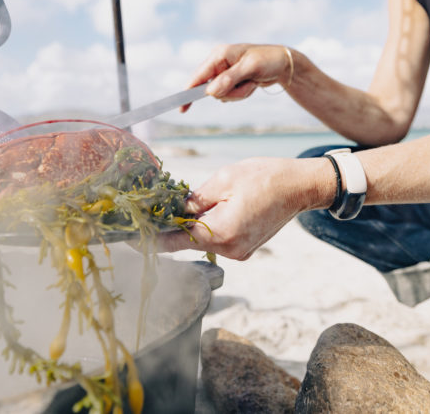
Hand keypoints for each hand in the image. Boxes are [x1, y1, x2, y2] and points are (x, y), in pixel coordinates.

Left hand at [158, 157, 328, 259]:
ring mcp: (239, 252)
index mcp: (221, 232)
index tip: (129, 238)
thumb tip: (170, 209)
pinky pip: (217, 239)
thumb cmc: (264, 177)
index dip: (150, 238)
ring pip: (202, 240)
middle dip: (170, 226)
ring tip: (183, 204)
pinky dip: (207, 227)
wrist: (300, 186)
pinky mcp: (245, 248)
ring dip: (190, 225)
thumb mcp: (223, 180)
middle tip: (152, 211)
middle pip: (187, 241)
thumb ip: (193, 199)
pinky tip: (207, 210)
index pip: (174, 241)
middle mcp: (230, 249)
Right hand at [180, 44, 293, 111]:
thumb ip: (229, 79)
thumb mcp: (250, 68)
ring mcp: (224, 73)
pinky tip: (252, 83)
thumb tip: (210, 92)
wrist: (283, 63)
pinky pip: (230, 95)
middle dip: (231, 92)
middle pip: (211, 90)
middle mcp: (219, 63)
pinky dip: (242, 93)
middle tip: (248, 84)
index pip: (198, 76)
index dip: (189, 92)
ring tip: (253, 82)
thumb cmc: (268, 60)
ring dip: (239, 93)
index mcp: (219, 54)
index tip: (181, 108)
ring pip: (222, 95)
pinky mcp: (231, 81)